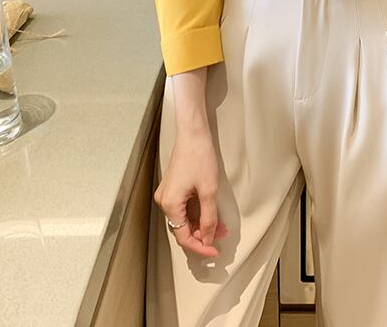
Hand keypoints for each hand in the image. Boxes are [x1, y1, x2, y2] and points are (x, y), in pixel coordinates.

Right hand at [153, 130, 229, 256]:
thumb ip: (209, 218)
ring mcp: (167, 194)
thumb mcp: (209, 191)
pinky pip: (183, 208)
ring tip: (221, 226)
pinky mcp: (173, 187)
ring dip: (202, 225)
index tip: (216, 252)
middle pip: (182, 229)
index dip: (201, 247)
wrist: (193, 133)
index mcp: (169, 204)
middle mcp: (164, 201)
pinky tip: (211, 214)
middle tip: (223, 236)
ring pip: (184, 219)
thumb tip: (209, 239)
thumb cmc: (200, 157)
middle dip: (203, 235)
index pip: (184, 237)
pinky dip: (197, 214)